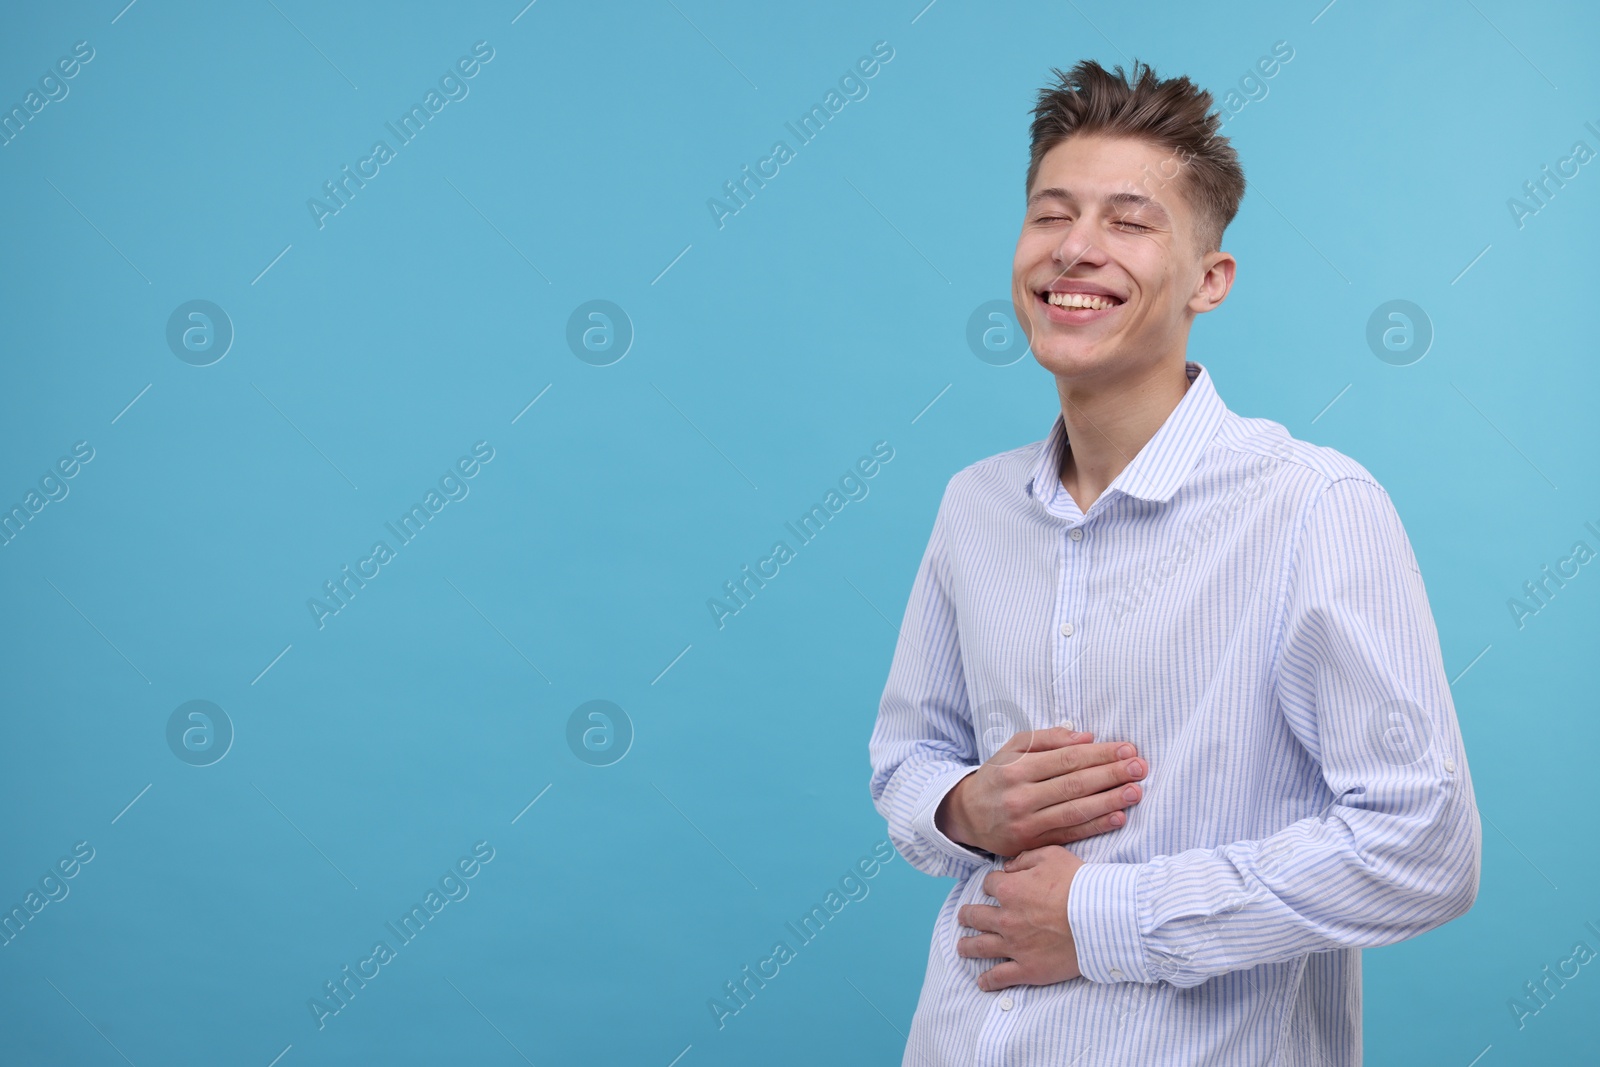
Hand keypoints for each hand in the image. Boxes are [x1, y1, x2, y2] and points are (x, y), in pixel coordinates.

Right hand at [936, 727, 1144, 856]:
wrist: (967, 816)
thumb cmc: (997, 777)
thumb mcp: (1012, 749)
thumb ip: (1047, 739)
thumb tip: (1085, 737)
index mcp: (1017, 768)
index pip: (1066, 759)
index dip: (1100, 754)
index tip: (1126, 748)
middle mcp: (1021, 795)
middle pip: (1075, 784)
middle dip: (1112, 774)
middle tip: (1140, 767)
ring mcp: (1027, 822)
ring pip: (1075, 810)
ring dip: (1110, 801)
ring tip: (1136, 791)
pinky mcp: (1033, 843)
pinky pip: (1070, 833)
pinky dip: (1096, 826)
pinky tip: (1117, 817)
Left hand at [957, 845, 1083, 989]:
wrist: (1099, 919)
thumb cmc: (1079, 884)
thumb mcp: (1052, 856)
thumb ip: (1025, 859)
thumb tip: (1009, 867)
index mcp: (1010, 890)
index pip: (990, 885)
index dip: (993, 884)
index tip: (996, 887)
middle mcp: (1006, 919)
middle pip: (976, 916)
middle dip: (968, 915)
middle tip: (964, 917)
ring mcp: (1014, 946)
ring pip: (981, 947)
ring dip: (968, 946)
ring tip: (962, 947)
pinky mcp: (1027, 969)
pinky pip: (1000, 977)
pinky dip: (988, 981)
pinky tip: (981, 982)